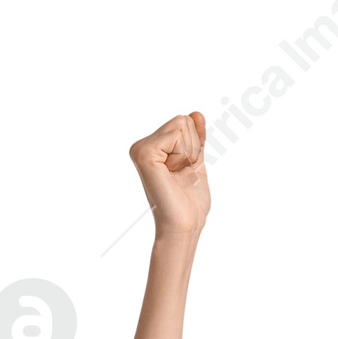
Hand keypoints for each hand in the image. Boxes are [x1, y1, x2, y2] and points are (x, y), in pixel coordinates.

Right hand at [129, 111, 209, 238]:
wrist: (185, 225)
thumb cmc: (189, 202)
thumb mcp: (195, 163)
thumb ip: (195, 138)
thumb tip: (196, 113)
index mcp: (151, 148)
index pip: (184, 122)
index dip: (194, 147)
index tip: (183, 171)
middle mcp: (142, 146)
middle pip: (183, 120)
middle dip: (192, 148)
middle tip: (181, 174)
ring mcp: (141, 149)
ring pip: (182, 124)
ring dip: (189, 153)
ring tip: (177, 175)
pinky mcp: (144, 154)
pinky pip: (177, 134)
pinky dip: (184, 155)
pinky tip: (172, 174)